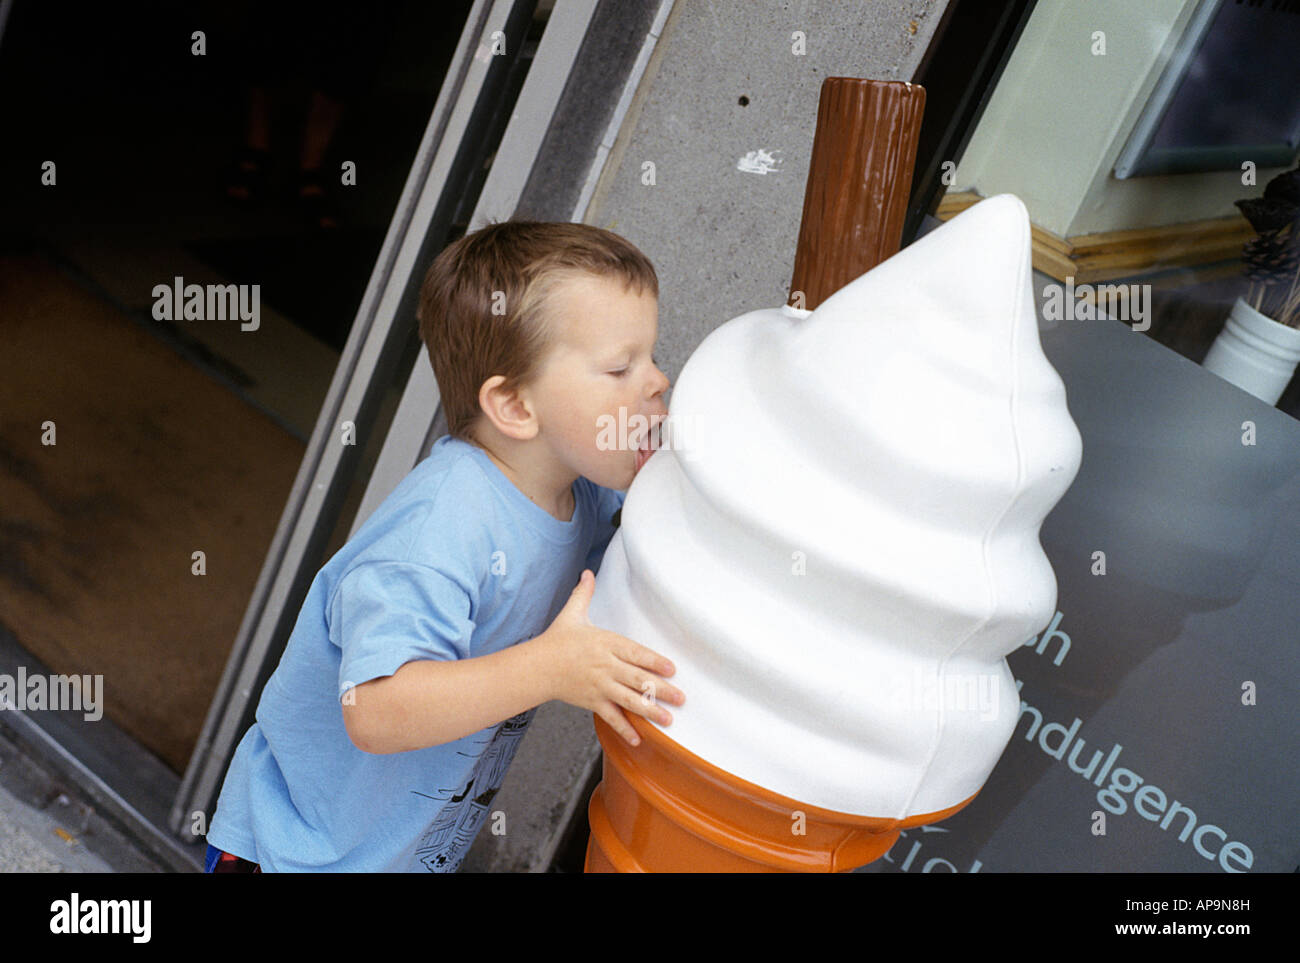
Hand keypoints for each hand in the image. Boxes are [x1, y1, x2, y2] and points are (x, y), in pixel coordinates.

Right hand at [538, 569, 684, 745]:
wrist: (536, 667)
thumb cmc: (556, 640)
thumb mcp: (572, 614)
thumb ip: (583, 594)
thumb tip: (587, 573)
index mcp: (605, 644)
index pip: (634, 653)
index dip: (654, 661)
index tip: (672, 668)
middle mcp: (605, 666)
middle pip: (637, 679)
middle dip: (661, 690)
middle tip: (682, 698)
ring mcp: (599, 686)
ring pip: (628, 700)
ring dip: (650, 711)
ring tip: (669, 720)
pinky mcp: (591, 702)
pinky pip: (610, 717)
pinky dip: (624, 729)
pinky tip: (638, 739)